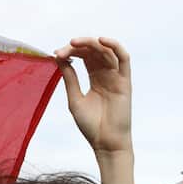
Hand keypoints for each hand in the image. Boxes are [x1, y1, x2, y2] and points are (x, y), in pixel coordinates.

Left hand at [54, 37, 131, 154]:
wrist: (106, 143)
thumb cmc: (91, 126)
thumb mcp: (75, 99)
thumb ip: (70, 78)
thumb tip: (59, 57)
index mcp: (95, 79)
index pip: (83, 57)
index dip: (70, 52)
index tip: (56, 54)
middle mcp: (106, 75)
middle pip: (94, 51)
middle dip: (78, 46)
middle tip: (64, 48)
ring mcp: (116, 77)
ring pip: (106, 51)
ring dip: (91, 43)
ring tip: (75, 43)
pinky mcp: (125, 81)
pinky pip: (124, 58)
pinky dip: (115, 46)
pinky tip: (101, 40)